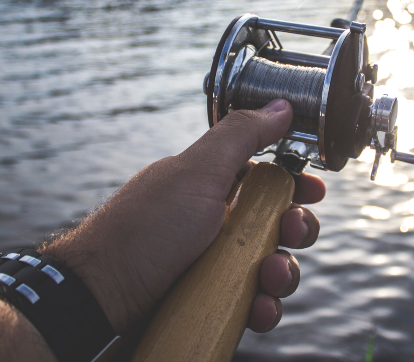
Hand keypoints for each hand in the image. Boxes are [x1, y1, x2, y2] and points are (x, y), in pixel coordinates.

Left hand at [43, 99, 324, 333]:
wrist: (98, 298)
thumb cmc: (144, 230)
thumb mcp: (197, 173)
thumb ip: (242, 136)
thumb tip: (281, 105)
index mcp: (212, 185)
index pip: (266, 178)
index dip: (295, 183)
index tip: (314, 190)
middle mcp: (215, 223)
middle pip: (277, 224)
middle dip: (296, 229)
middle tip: (292, 232)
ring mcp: (213, 264)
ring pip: (271, 267)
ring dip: (283, 273)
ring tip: (268, 280)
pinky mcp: (211, 302)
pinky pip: (251, 303)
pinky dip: (261, 307)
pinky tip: (255, 309)